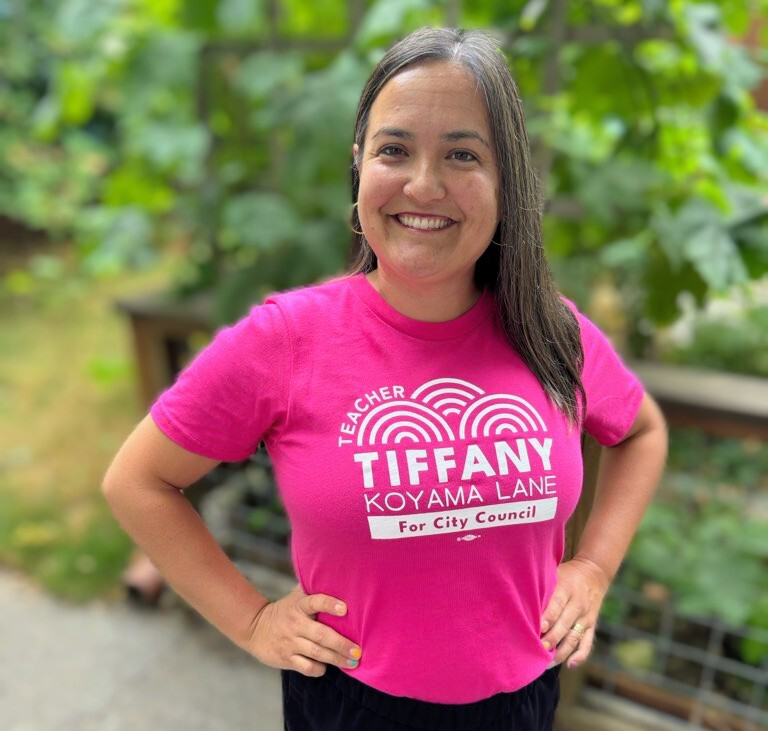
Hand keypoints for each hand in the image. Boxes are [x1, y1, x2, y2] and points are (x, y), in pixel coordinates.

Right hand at [245, 583, 361, 676]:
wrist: (255, 628)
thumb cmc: (285, 610)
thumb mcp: (296, 596)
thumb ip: (313, 587)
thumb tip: (336, 574)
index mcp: (299, 605)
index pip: (316, 602)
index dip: (330, 605)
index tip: (345, 609)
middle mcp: (296, 624)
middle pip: (321, 634)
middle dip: (341, 643)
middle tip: (358, 650)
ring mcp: (291, 642)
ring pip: (316, 652)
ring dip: (336, 659)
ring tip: (353, 662)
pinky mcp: (287, 658)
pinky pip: (306, 667)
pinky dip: (319, 669)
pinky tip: (327, 667)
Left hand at [539, 557, 609, 668]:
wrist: (594, 573)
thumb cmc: (566, 574)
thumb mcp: (555, 574)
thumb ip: (543, 586)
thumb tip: (521, 598)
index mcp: (566, 589)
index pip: (557, 604)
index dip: (548, 617)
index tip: (539, 628)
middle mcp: (578, 604)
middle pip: (565, 624)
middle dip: (552, 638)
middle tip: (539, 650)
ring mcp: (586, 617)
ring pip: (575, 637)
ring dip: (562, 652)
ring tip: (547, 663)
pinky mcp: (592, 625)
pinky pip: (588, 643)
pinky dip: (580, 656)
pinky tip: (570, 665)